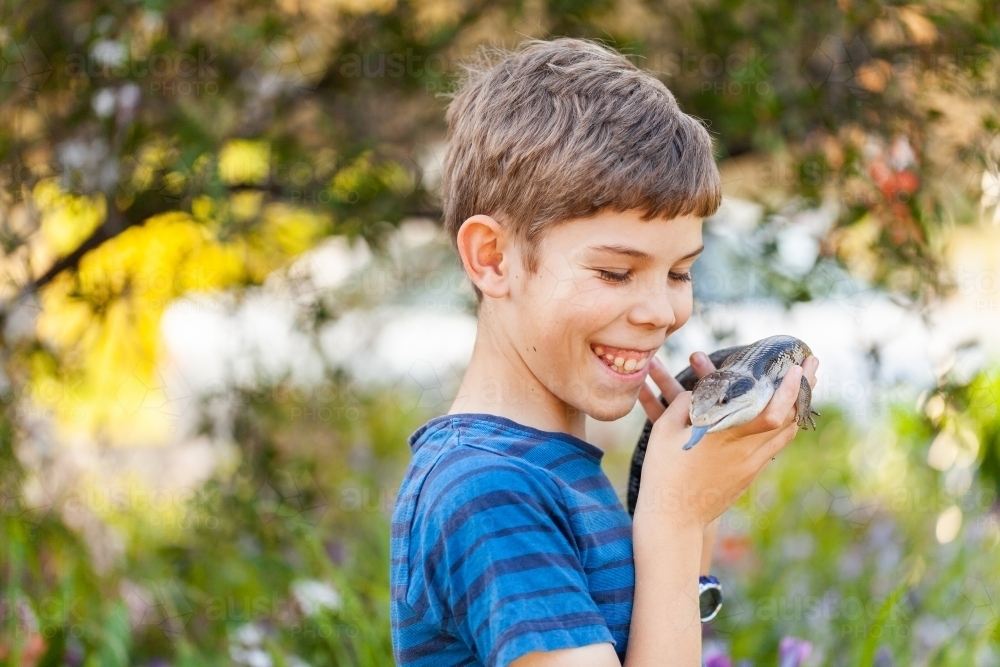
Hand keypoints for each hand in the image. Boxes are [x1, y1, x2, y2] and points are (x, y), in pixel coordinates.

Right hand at [632, 350, 818, 531]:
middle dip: (804, 389)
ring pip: (786, 434)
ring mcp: (751, 466)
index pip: (772, 413)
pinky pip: (773, 446)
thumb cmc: (664, 472)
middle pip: (790, 420)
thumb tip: (696, 391)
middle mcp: (747, 452)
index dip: (789, 390)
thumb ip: (683, 403)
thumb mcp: (664, 430)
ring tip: (803, 385)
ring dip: (797, 407)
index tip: (795, 367)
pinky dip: (782, 426)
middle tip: (813, 364)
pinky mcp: (748, 476)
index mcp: (727, 437)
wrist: (674, 517)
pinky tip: (781, 414)